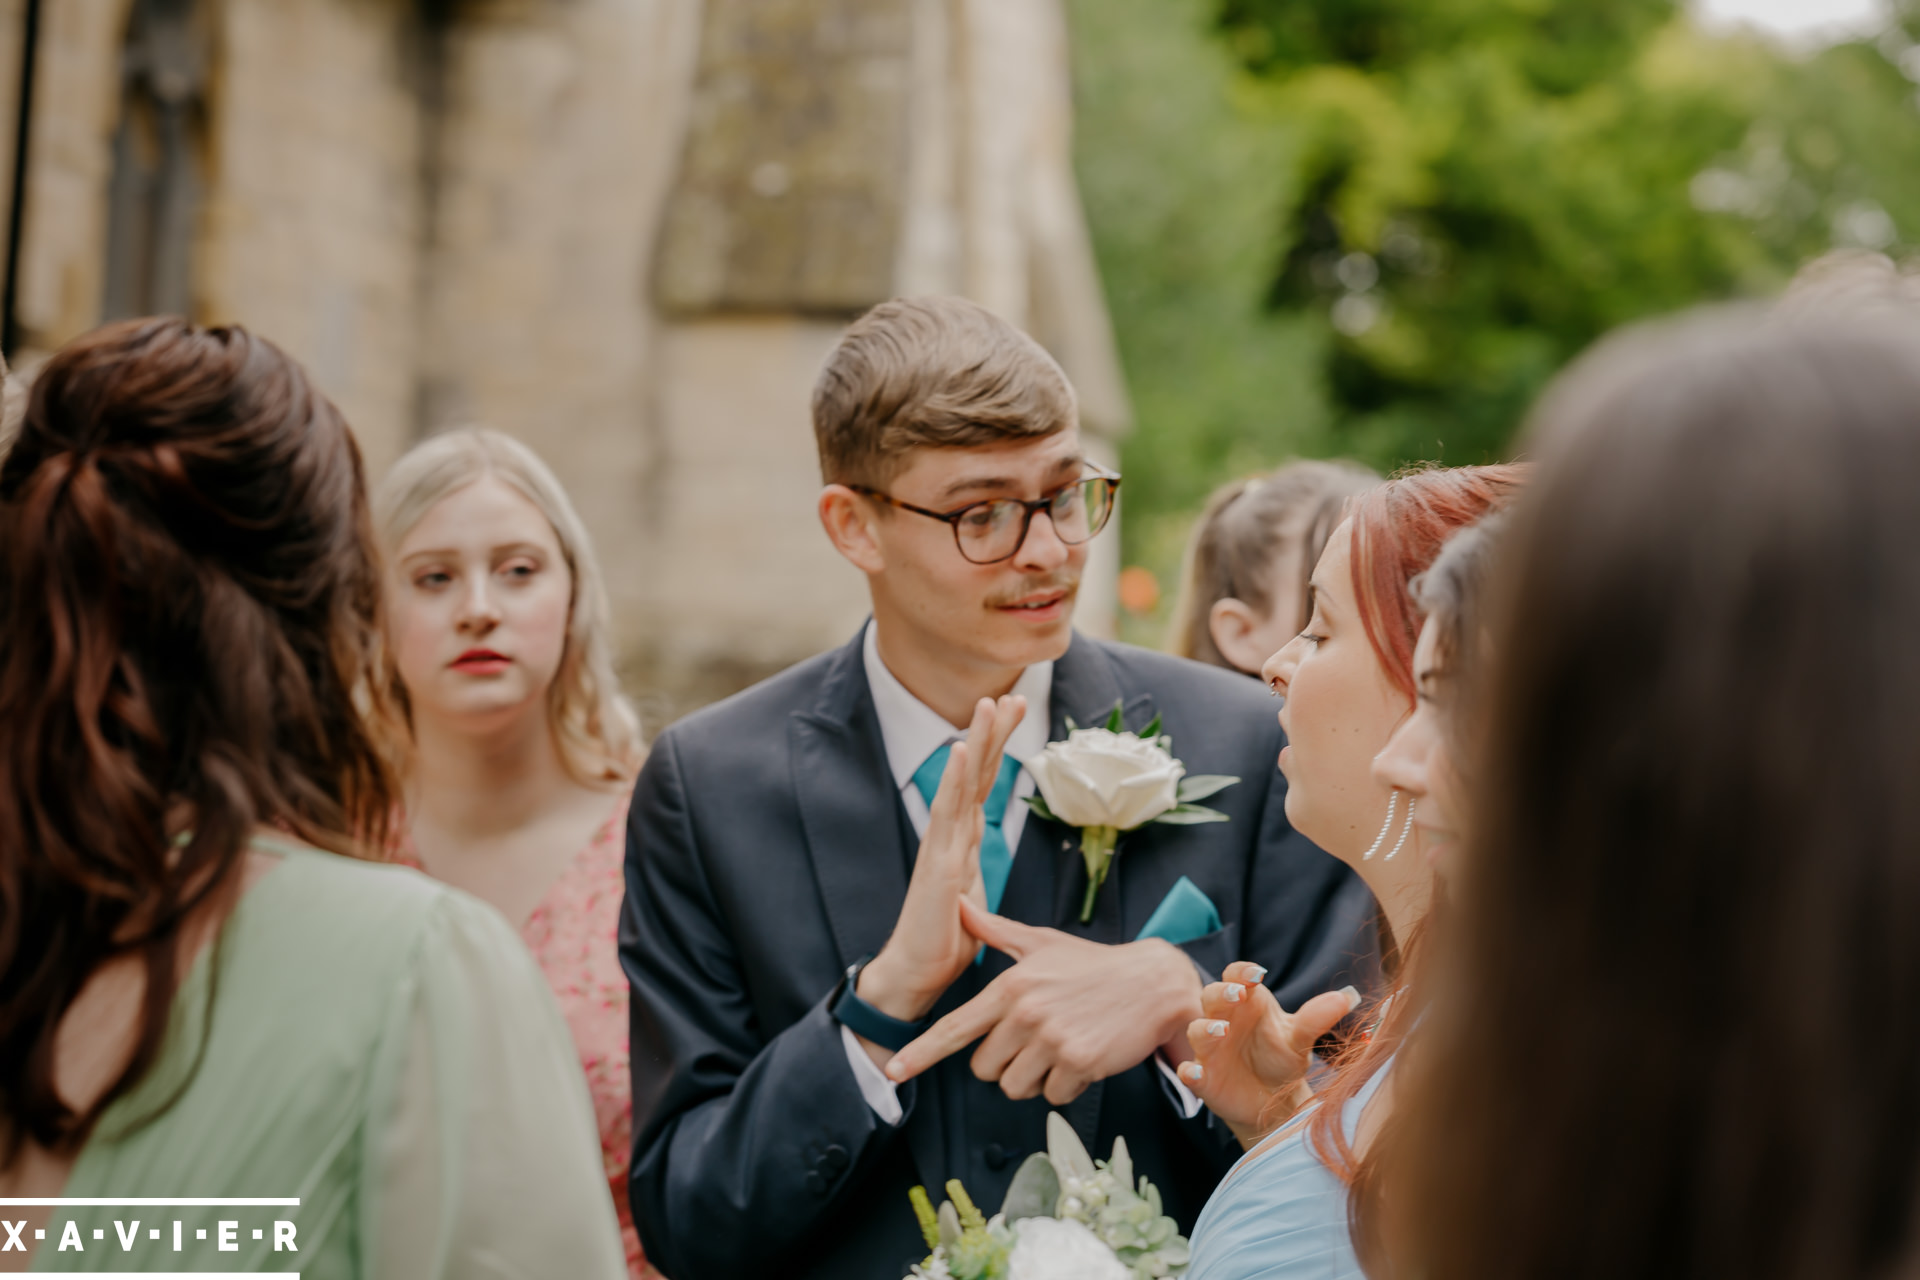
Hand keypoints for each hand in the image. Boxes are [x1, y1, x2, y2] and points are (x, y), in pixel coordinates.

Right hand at [856, 695, 1025, 1041]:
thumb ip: (979, 882)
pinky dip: (952, 781)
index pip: (984, 784)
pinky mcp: (936, 865)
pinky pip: (945, 815)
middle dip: (995, 733)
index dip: (999, 748)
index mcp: (962, 842)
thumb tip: (983, 872)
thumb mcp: (975, 906)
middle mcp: (950, 836)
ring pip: (961, 783)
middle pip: (976, 773)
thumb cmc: (942, 944)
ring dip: (975, 743)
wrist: (916, 977)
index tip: (1017, 713)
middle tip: (1016, 694)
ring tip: (987, 705)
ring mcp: (941, 846)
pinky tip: (959, 752)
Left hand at [884, 896, 1202, 1104]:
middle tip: (1033, 1042)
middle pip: (984, 1068)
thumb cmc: (1093, 964)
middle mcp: (1025, 1012)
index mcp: (1010, 986)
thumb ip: (994, 930)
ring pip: (1016, 1086)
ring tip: (1059, 1047)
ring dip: (1034, 1077)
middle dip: (1003, 1064)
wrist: (1152, 982)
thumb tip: (959, 905)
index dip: (920, 1053)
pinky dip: (1066, 1084)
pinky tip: (1083, 1056)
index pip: (955, 1027)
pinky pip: (1053, 1095)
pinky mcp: (1079, 1061)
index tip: (892, 1071)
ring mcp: (1052, 1039)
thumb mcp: (1041, 941)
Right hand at [1175, 961, 1359, 1147]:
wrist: (1275, 1103)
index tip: (1256, 974)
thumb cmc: (1283, 1060)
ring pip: (1198, 1030)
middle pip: (1211, 996)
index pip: (1236, 976)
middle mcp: (1225, 1021)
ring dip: (1206, 1028)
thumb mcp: (1301, 1039)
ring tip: (1222, 1031)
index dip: (1241, 971)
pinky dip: (1190, 1071)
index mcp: (1248, 1003)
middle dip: (1220, 993)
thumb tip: (1348, 997)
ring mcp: (1212, 1050)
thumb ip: (1317, 1018)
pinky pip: (1190, 1071)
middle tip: (1237, 994)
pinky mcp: (1205, 1078)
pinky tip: (1195, 1073)